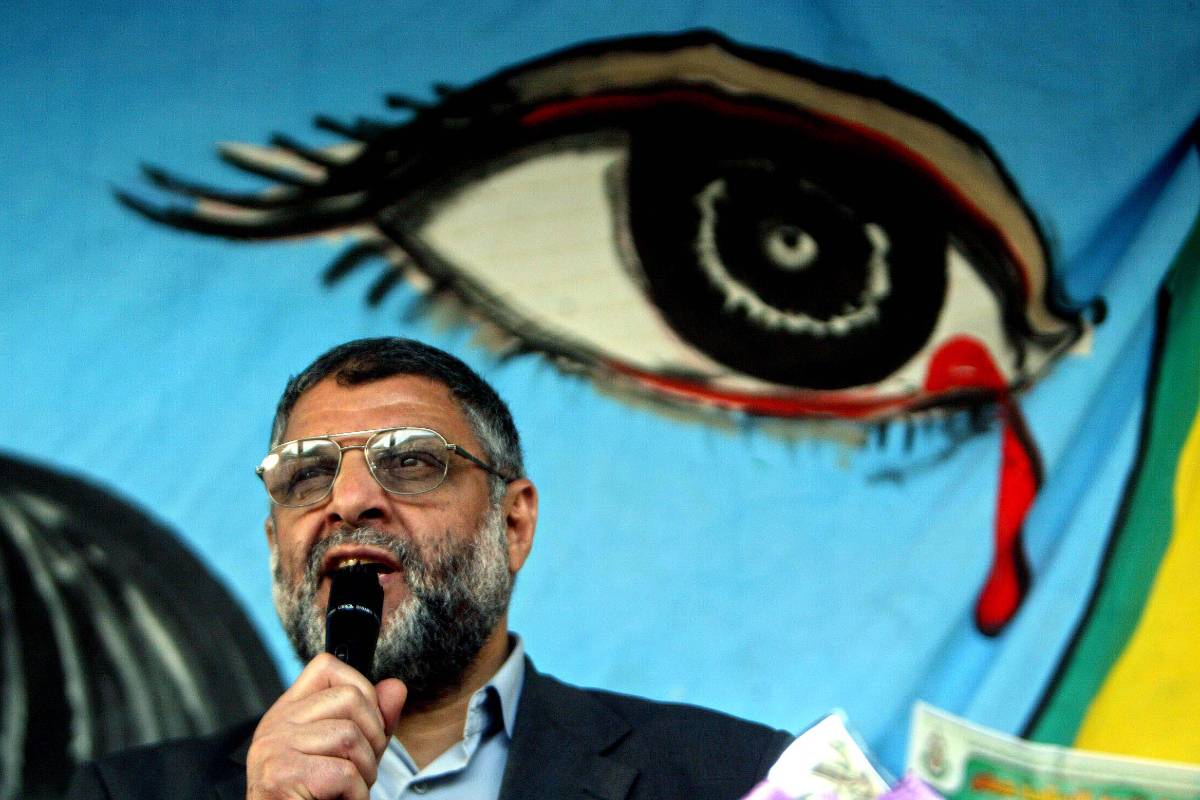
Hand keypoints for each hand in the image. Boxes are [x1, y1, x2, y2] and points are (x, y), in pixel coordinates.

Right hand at [246, 653, 406, 799]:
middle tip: (362, 768)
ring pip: (349, 736)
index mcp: (289, 712)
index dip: (361, 688)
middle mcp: (275, 724)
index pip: (327, 666)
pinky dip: (357, 794)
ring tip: (351, 788)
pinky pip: (343, 773)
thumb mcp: (351, 753)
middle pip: (349, 697)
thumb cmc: (317, 796)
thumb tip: (396, 687)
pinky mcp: (282, 775)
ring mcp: (275, 748)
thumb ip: (373, 720)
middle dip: (373, 736)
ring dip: (365, 771)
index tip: (367, 723)